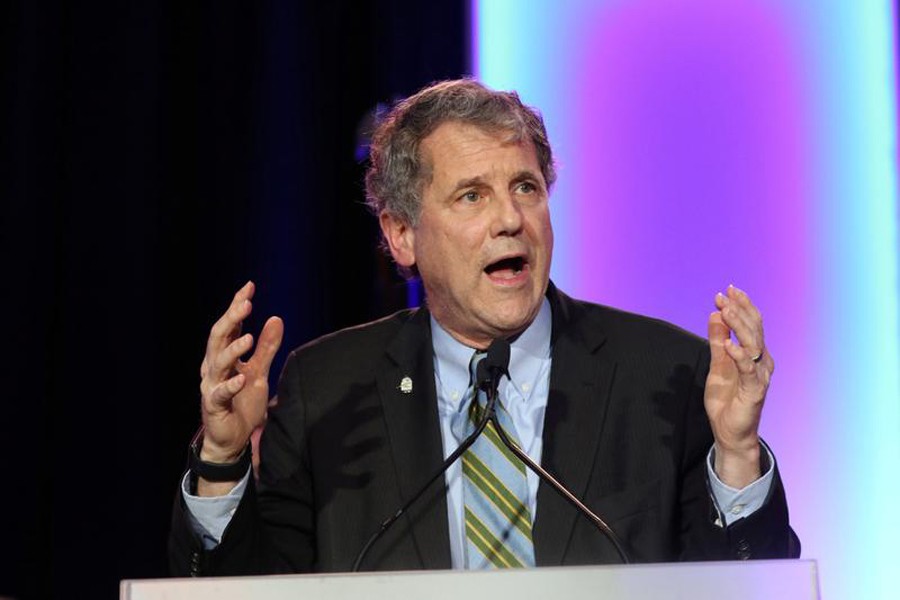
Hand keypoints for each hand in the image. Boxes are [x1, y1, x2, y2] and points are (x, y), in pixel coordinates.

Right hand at [198, 281, 283, 469]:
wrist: (232, 439)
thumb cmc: (242, 403)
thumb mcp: (259, 372)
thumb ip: (266, 348)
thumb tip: (276, 318)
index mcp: (223, 356)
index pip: (228, 326)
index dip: (236, 306)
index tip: (249, 286)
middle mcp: (213, 367)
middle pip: (218, 338)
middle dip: (231, 319)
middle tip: (246, 304)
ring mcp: (211, 386)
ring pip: (217, 363)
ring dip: (232, 349)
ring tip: (248, 337)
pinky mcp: (213, 406)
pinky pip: (220, 393)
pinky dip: (231, 385)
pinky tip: (242, 378)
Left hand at [705, 285, 772, 487]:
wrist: (730, 431)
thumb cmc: (727, 399)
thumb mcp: (717, 364)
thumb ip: (718, 340)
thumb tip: (716, 314)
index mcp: (754, 354)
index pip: (750, 324)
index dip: (740, 306)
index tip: (727, 291)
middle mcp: (762, 361)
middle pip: (754, 330)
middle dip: (740, 310)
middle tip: (725, 295)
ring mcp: (760, 375)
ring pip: (754, 345)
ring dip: (739, 326)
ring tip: (726, 311)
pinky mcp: (755, 390)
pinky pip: (748, 369)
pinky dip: (738, 355)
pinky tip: (728, 344)